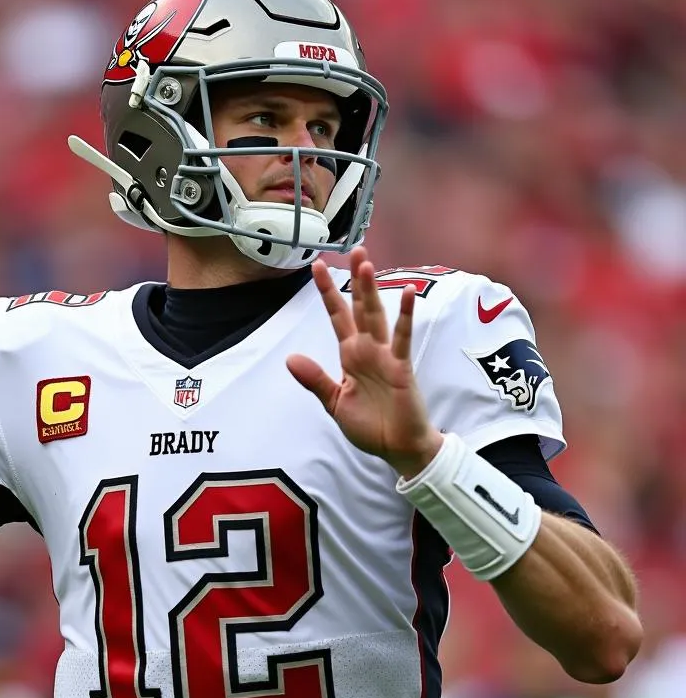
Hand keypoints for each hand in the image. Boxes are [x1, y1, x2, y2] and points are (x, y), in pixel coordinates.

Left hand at [286, 248, 443, 477]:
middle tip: (353, 249)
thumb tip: (291, 358)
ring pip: (377, 315)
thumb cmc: (370, 425)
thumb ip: (315, 380)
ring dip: (372, 290)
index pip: (337, 317)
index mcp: (351, 355)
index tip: (317, 267)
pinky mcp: (401, 367)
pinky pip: (402, 338)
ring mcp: (386, 356)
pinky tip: (406, 293)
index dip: (328, 293)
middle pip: (360, 307)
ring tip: (366, 263)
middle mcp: (368, 349)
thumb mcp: (335, 403)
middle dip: (355, 279)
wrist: (397, 448)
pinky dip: (404, 316)